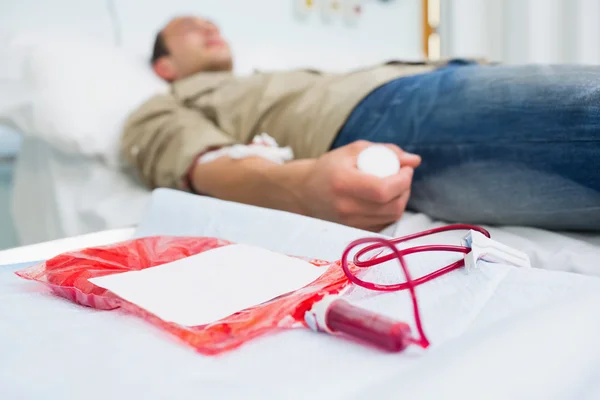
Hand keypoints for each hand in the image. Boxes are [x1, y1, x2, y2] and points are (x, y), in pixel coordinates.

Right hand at [297, 140, 420, 230]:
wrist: (304, 193)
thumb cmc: (330, 168)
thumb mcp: (354, 151)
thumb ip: (386, 151)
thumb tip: (414, 160)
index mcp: (343, 183)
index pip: (383, 190)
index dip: (403, 180)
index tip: (405, 169)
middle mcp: (346, 207)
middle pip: (391, 206)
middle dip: (405, 190)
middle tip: (403, 177)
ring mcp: (349, 223)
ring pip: (391, 217)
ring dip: (401, 200)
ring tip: (395, 186)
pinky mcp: (354, 232)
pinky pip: (384, 224)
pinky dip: (390, 211)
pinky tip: (385, 199)